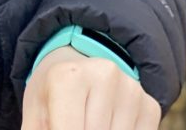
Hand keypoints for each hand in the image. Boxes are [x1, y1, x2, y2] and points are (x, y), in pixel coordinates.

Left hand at [21, 46, 160, 129]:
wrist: (78, 62)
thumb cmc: (52, 94)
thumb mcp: (35, 114)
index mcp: (67, 78)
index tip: (58, 127)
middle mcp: (104, 76)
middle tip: (72, 120)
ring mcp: (131, 90)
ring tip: (86, 121)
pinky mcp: (150, 105)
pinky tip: (107, 124)